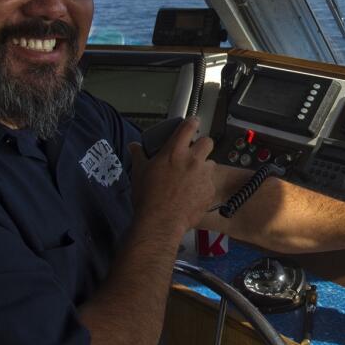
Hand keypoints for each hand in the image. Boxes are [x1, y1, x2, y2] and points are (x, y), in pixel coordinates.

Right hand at [127, 117, 215, 232]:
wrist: (160, 221)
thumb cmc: (148, 197)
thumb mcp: (139, 172)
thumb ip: (139, 155)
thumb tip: (134, 146)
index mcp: (174, 151)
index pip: (189, 126)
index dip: (193, 122)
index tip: (193, 123)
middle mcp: (192, 160)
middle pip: (208, 142)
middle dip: (203, 146)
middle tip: (194, 155)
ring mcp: (203, 175)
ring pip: (211, 163)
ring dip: (203, 168)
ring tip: (192, 179)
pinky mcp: (209, 191)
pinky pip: (210, 184)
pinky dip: (204, 187)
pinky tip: (193, 195)